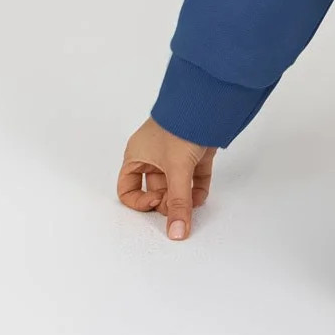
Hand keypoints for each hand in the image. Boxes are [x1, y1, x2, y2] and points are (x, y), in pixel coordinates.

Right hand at [117, 119, 216, 239]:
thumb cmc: (179, 126)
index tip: (155, 203)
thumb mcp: (176, 170)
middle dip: (165, 202)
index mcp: (137, 156)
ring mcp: (175, 154)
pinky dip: (198, 188)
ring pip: (176, 185)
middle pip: (154, 190)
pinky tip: (201, 195)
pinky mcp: (195, 152)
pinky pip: (194, 178)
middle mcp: (153, 156)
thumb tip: (177, 232)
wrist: (207, 103)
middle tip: (177, 205)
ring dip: (184, 198)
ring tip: (193, 203)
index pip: (127, 189)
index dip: (139, 202)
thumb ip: (178, 204)